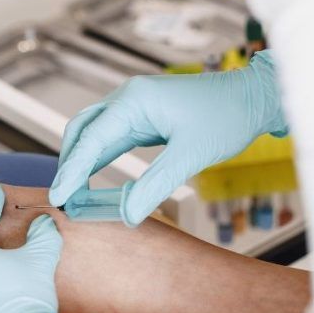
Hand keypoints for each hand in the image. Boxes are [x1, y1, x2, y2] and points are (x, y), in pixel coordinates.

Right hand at [50, 51, 287, 225]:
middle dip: (69, 164)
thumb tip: (127, 214)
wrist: (253, 98)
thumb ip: (155, 186)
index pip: (91, 139)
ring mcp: (133, 105)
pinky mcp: (142, 116)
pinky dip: (98, 157)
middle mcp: (127, 98)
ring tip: (73, 192)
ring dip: (81, 161)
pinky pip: (111, 137)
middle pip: (82, 131)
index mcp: (133, 100)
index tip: (60, 196)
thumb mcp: (190, 156)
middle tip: (63, 197)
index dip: (71, 170)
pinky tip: (93, 178)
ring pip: (93, 133)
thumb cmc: (227, 117)